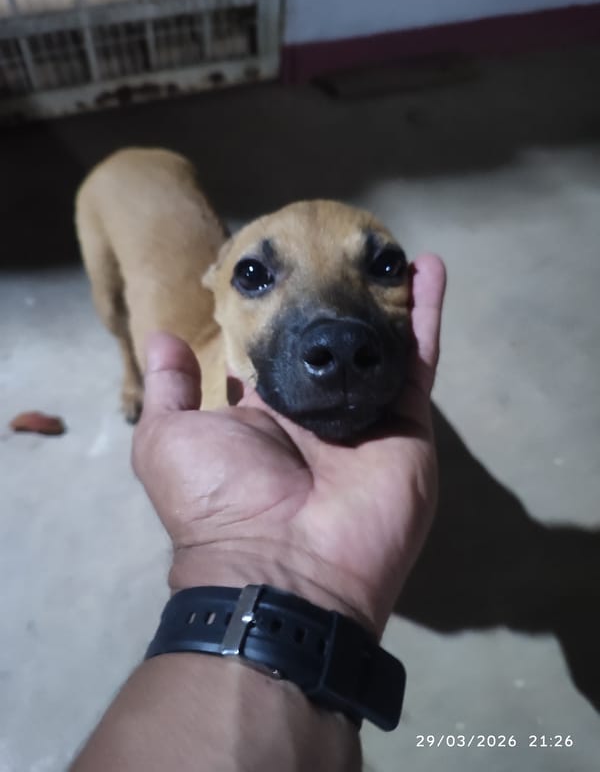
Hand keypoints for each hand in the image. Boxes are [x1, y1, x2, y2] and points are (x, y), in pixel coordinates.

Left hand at [132, 254, 445, 635]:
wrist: (282, 565)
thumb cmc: (218, 499)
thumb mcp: (168, 439)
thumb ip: (169, 389)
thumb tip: (164, 340)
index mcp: (265, 412)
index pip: (280, 347)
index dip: (285, 307)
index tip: (290, 264)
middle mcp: (318, 409)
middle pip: (335, 340)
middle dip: (342, 296)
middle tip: (345, 245)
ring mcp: (366, 413)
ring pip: (380, 342)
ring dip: (389, 295)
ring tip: (390, 247)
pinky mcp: (407, 421)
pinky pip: (419, 359)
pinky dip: (427, 314)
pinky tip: (429, 267)